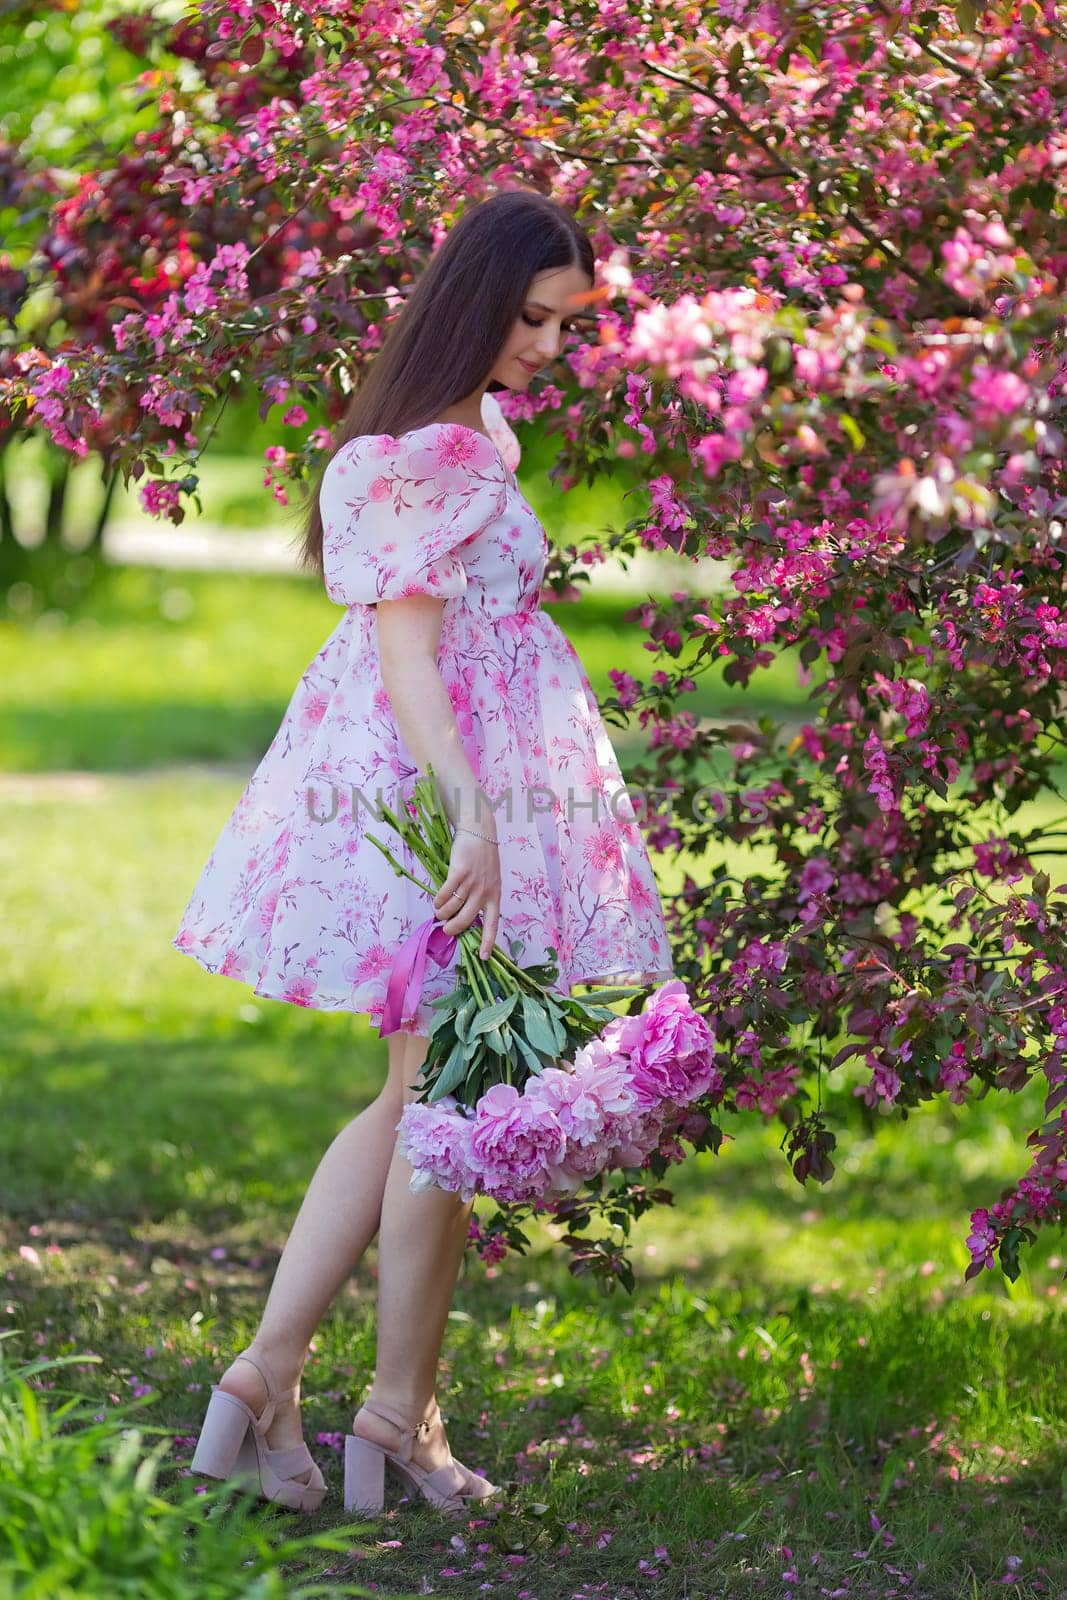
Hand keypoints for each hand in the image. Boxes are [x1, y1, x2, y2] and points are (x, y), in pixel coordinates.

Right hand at [432, 830, 500, 959]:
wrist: (480, 832)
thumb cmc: (483, 859)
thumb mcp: (490, 880)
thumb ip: (482, 897)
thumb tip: (463, 918)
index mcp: (495, 896)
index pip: (492, 924)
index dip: (487, 942)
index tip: (483, 957)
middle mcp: (484, 892)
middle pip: (465, 921)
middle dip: (452, 929)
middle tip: (446, 929)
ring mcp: (472, 882)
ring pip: (452, 909)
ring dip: (441, 914)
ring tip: (439, 912)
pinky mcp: (459, 873)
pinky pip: (444, 895)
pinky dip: (437, 901)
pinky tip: (437, 901)